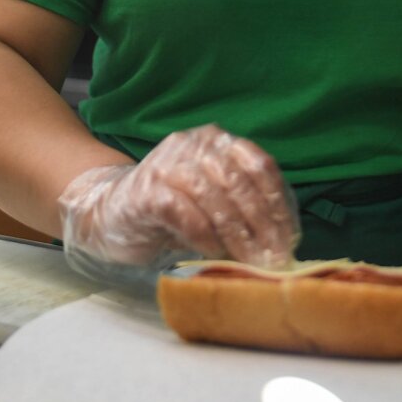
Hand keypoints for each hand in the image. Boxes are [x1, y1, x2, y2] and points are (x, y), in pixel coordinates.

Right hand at [57, 124, 299, 282]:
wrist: (113, 212)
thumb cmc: (175, 210)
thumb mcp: (215, 202)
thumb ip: (246, 209)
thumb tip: (283, 241)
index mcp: (218, 141)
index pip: (260, 165)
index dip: (279, 203)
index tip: (289, 238)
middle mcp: (194, 145)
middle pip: (240, 182)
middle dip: (261, 225)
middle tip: (272, 259)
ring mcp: (167, 164)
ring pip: (213, 196)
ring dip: (236, 233)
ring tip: (247, 260)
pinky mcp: (146, 190)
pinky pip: (183, 211)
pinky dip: (203, 234)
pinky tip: (212, 251)